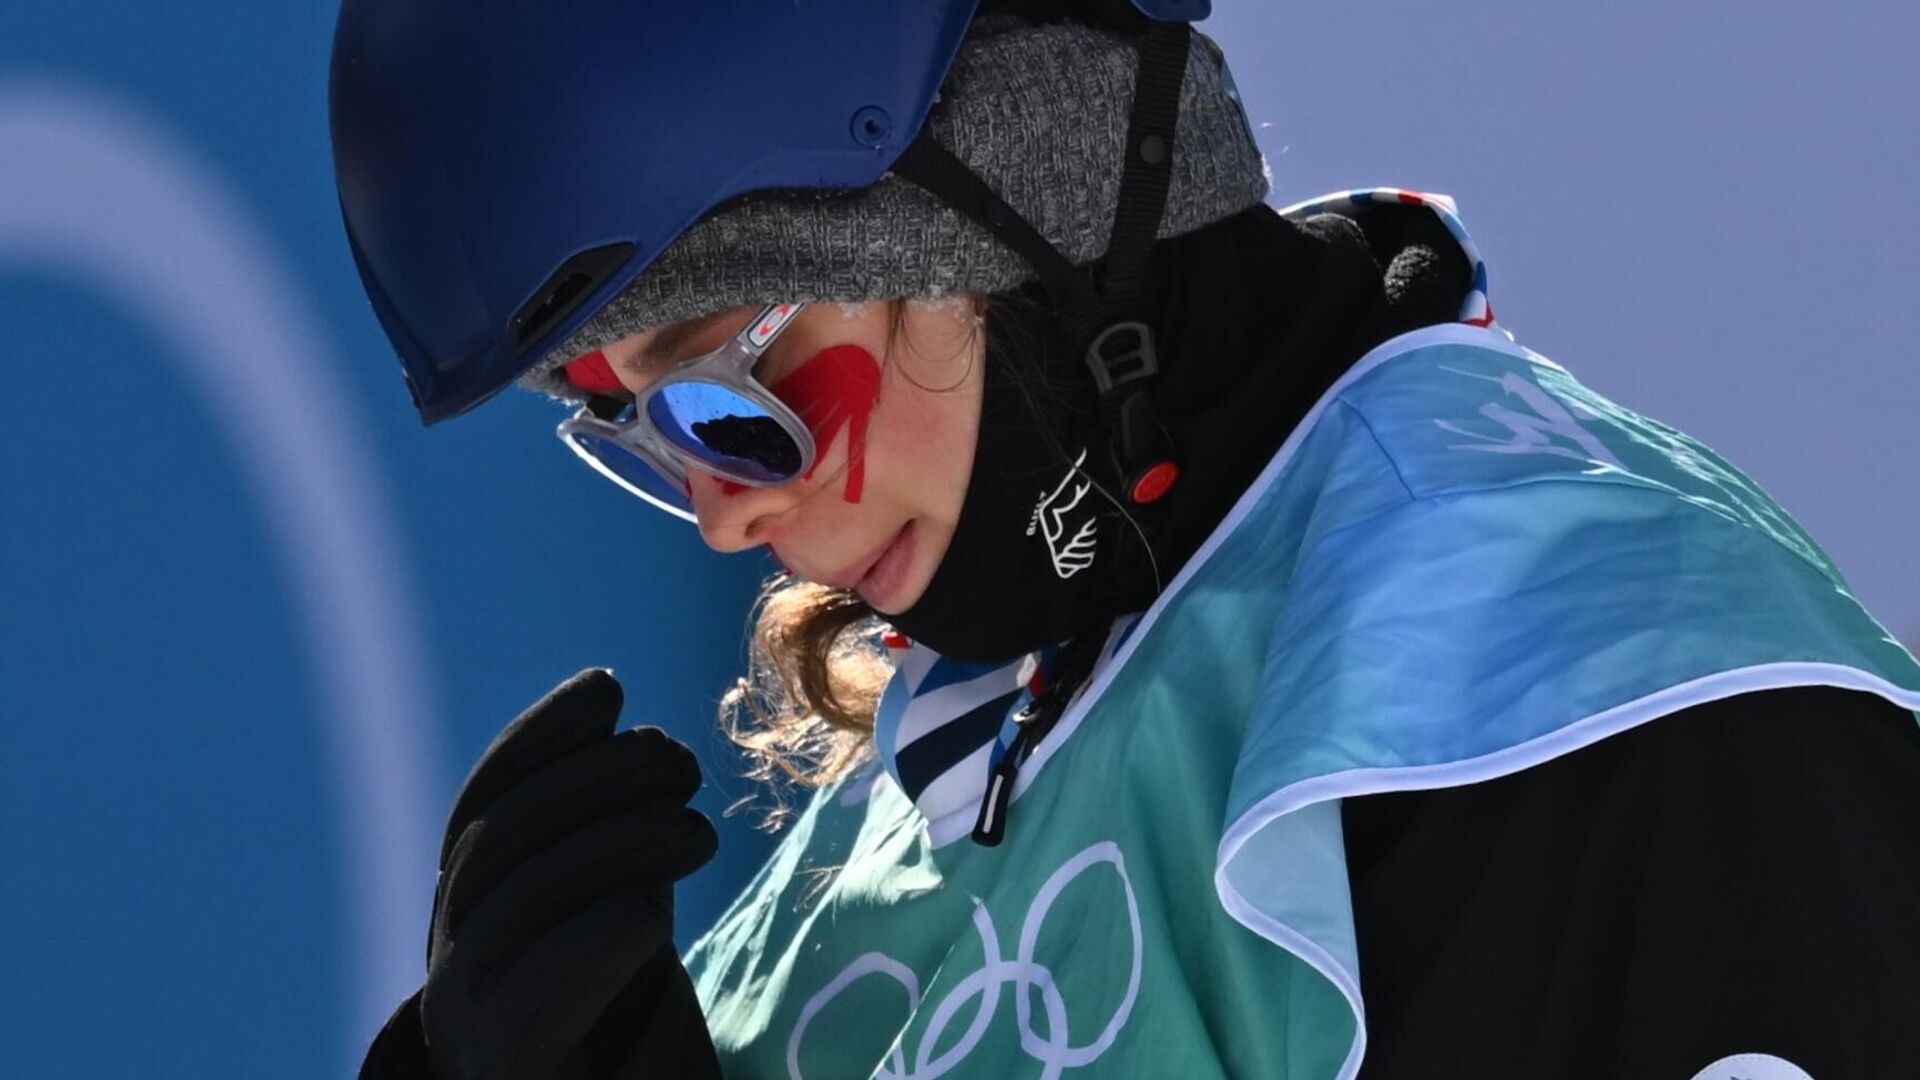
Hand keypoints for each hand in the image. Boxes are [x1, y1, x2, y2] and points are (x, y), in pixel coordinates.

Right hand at [416, 669, 719, 1079]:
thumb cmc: (600, 989)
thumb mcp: (605, 884)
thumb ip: (606, 813)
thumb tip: (606, 694)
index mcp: (472, 890)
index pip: (487, 794)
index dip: (542, 734)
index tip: (607, 687)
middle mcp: (451, 938)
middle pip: (504, 836)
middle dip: (597, 781)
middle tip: (683, 763)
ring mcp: (466, 999)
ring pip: (518, 899)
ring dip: (614, 847)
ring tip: (696, 830)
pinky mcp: (505, 1052)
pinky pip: (537, 983)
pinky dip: (596, 934)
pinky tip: (651, 908)